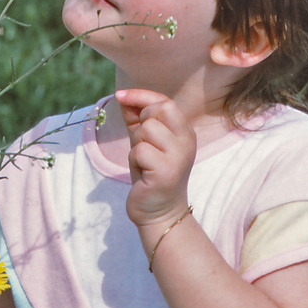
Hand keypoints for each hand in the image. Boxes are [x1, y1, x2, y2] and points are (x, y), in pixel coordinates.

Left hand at [115, 89, 196, 227]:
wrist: (158, 211)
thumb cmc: (150, 174)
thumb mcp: (144, 142)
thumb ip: (136, 119)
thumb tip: (123, 96)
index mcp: (184, 131)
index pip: (165, 101)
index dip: (140, 95)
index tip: (119, 96)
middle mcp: (187, 140)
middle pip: (159, 109)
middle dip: (142, 123)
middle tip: (142, 144)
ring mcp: (179, 155)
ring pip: (147, 129)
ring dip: (137, 145)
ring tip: (143, 161)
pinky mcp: (167, 171)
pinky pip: (140, 150)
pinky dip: (134, 160)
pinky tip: (142, 172)